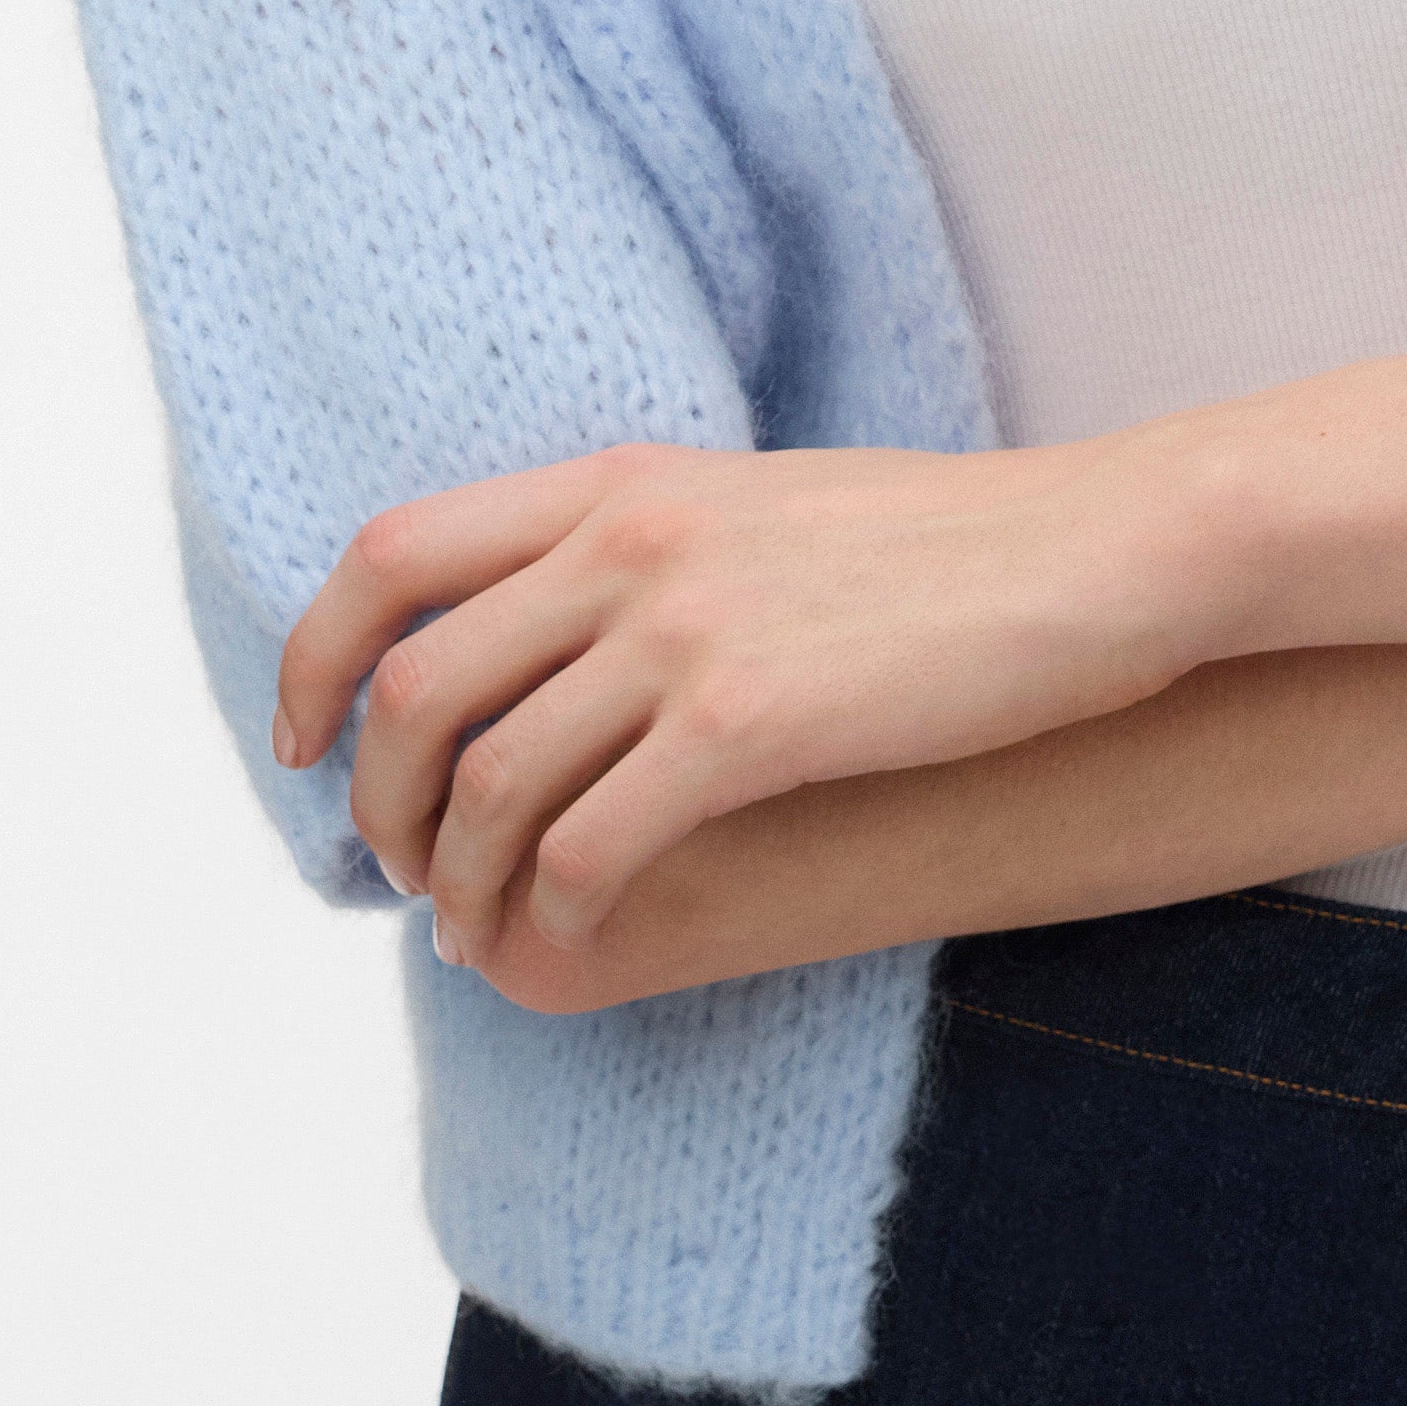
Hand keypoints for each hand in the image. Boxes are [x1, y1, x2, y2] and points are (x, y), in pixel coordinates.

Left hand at [272, 432, 1212, 997]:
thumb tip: (567, 625)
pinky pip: (594, 840)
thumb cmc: (953, 546)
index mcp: (618, 477)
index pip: (390, 554)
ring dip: (460, 876)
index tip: (307, 743)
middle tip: (400, 874)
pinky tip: (579, 927)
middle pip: (416, 689)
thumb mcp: (763, 503)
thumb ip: (650, 543)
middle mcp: (627, 539)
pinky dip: (559, 901)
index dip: (315, 657)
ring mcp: (684, 630)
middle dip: (378, 803)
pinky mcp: (750, 723)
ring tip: (474, 928)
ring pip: (492, 781)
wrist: (1099, 551)